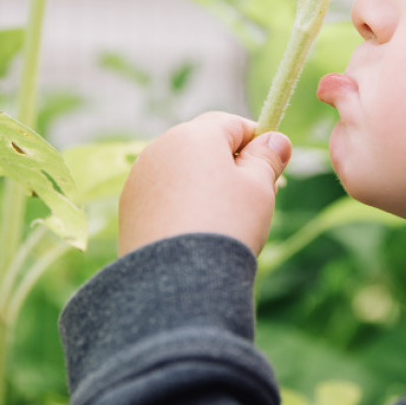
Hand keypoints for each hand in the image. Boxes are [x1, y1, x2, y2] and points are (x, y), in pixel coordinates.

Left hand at [117, 112, 292, 256]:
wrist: (178, 280)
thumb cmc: (226, 224)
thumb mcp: (259, 187)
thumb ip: (267, 158)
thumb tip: (276, 140)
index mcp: (193, 135)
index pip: (231, 123)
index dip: (256, 142)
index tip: (271, 168)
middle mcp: (159, 148)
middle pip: (204, 147)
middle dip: (230, 166)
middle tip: (256, 199)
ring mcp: (140, 179)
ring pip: (183, 172)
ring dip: (205, 187)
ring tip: (225, 222)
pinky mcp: (129, 208)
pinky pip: (164, 196)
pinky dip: (182, 206)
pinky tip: (197, 234)